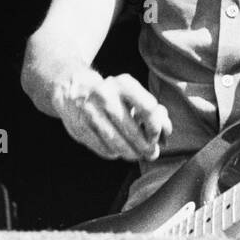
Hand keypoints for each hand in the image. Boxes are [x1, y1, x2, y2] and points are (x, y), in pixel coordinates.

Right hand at [51, 69, 171, 161]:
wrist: (73, 90)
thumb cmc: (114, 95)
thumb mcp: (133, 94)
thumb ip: (153, 111)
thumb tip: (166, 133)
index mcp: (124, 83)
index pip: (148, 108)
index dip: (155, 127)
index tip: (156, 136)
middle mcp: (105, 95)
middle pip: (132, 130)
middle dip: (144, 146)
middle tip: (151, 153)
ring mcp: (89, 111)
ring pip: (116, 142)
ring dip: (130, 153)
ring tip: (136, 155)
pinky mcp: (79, 127)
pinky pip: (102, 148)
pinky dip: (113, 153)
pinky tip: (117, 151)